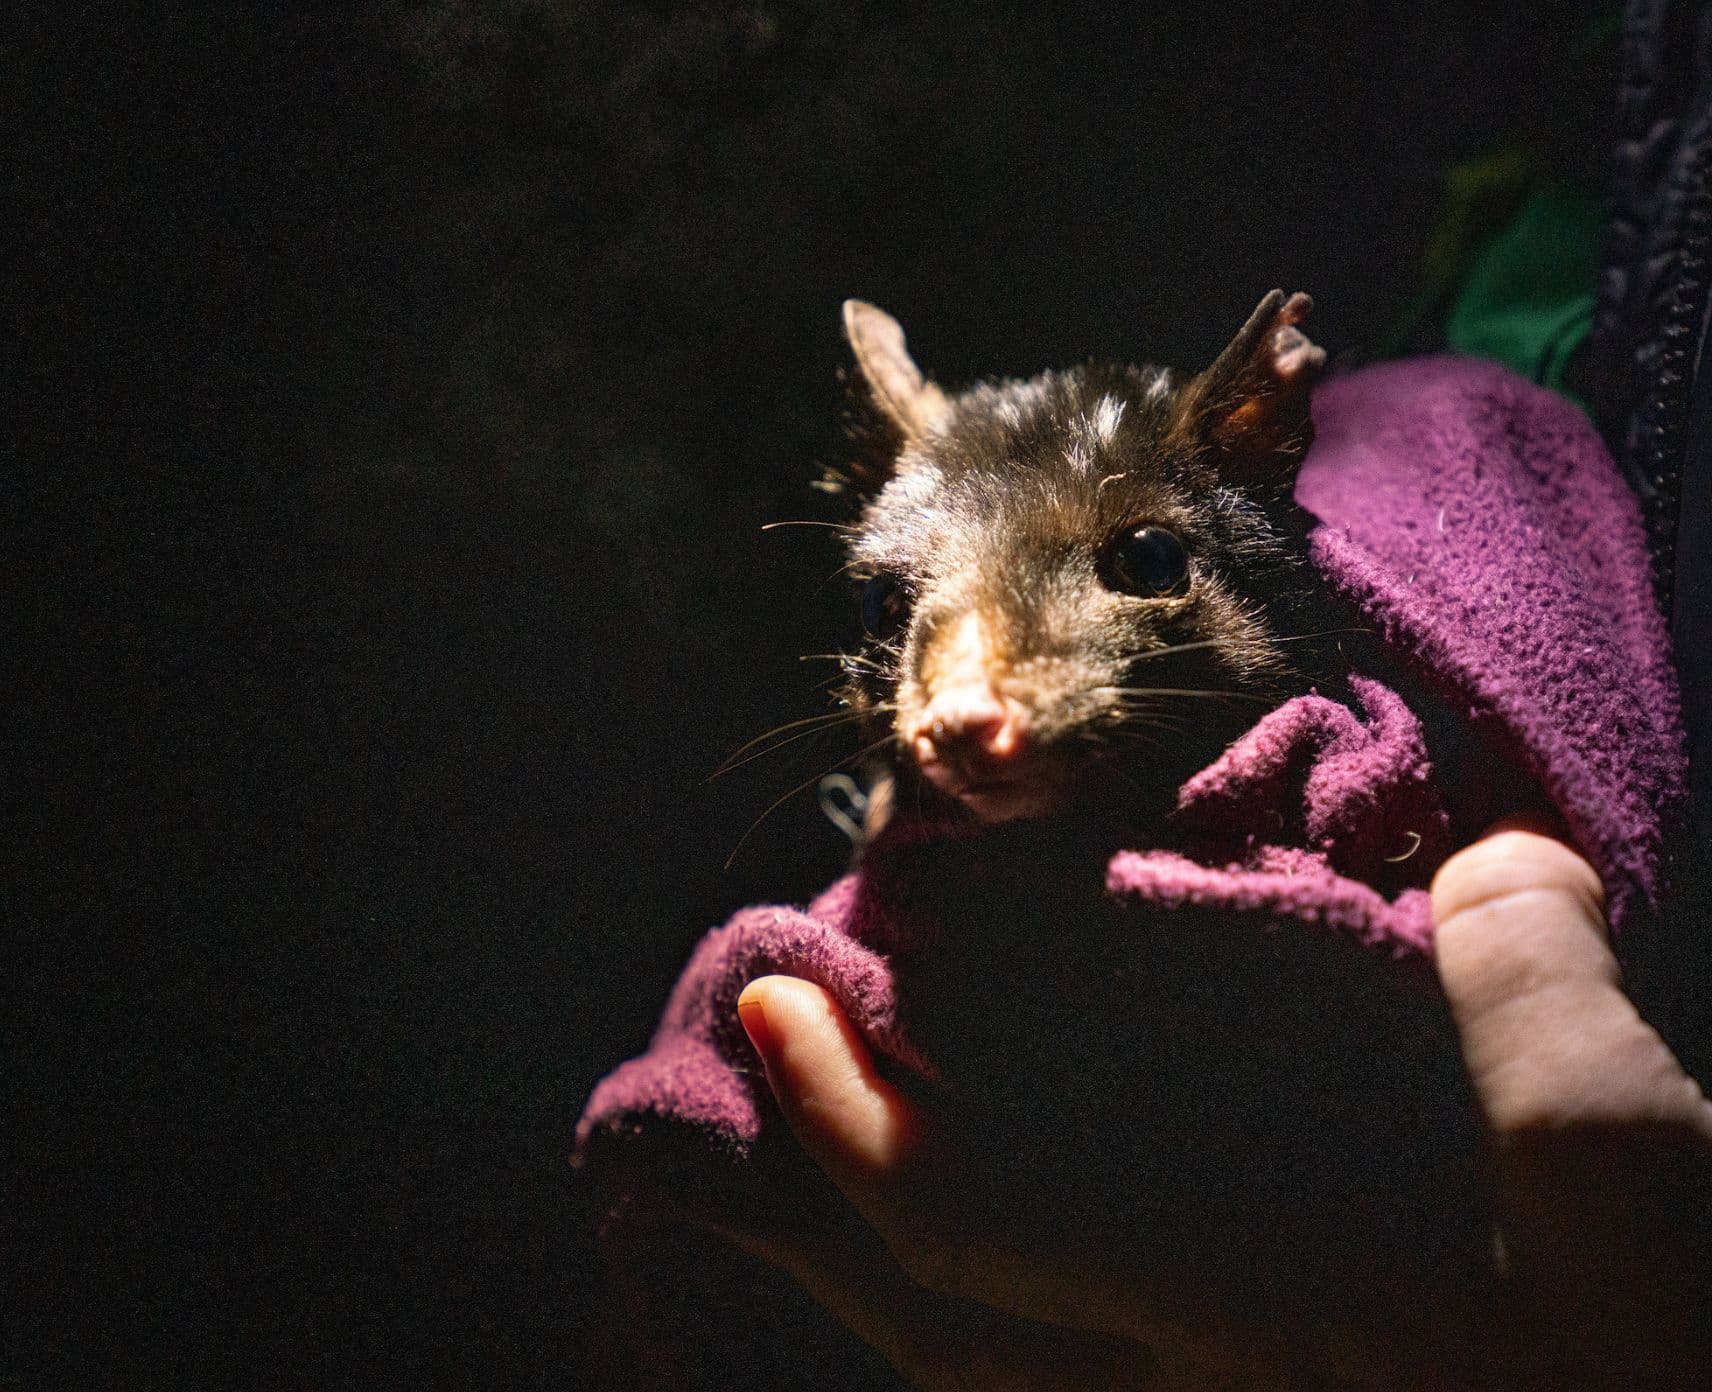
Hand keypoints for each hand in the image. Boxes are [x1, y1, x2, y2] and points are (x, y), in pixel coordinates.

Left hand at [725, 828, 1711, 1390]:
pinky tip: (1051, 1207)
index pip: (960, 1220)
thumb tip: (1498, 867)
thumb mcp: (1632, 1190)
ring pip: (996, 1364)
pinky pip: (1083, 1365)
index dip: (841, 1113)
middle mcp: (1193, 1383)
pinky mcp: (1271, 1386)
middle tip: (774, 1063)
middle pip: (930, 1326)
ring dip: (905, 1249)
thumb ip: (1539, 1006)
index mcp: (1234, 1309)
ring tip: (870, 1129)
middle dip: (821, 1201)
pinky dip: (1019, 1294)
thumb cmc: (1665, 1375)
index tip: (768, 1007)